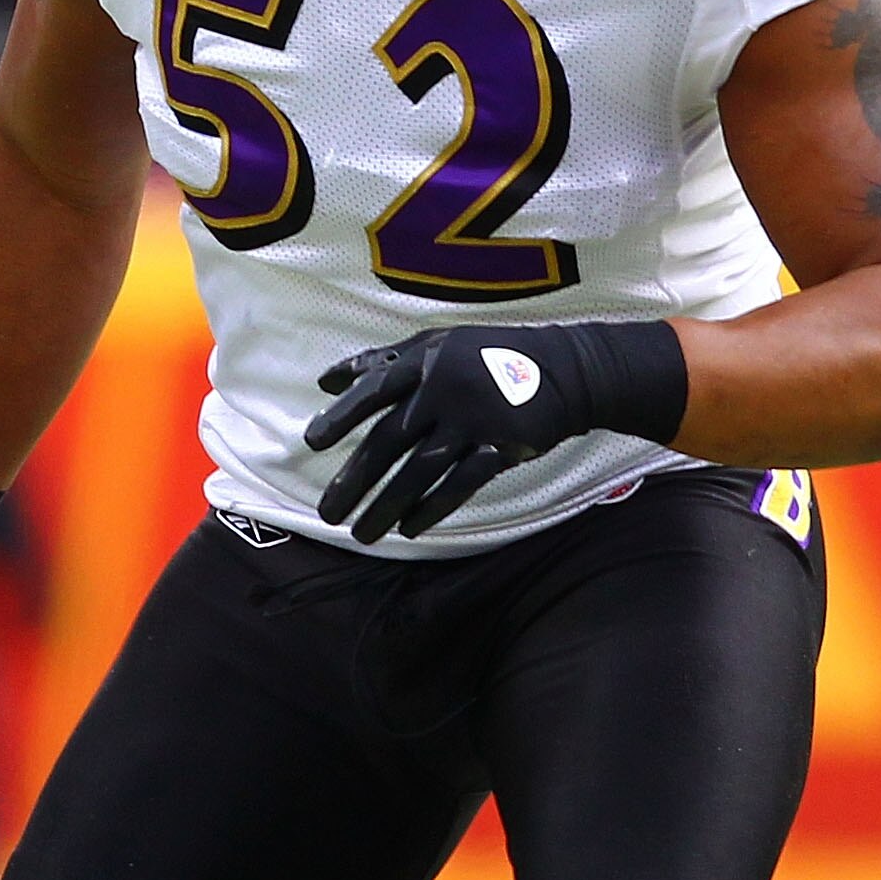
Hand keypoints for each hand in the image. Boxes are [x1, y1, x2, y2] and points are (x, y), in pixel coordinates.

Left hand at [305, 323, 631, 543]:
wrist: (568, 370)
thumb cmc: (491, 356)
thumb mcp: (440, 344)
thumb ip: (384, 362)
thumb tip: (326, 382)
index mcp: (426, 360)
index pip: (374, 389)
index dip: (342, 414)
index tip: (312, 442)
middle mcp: (444, 389)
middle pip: (389, 440)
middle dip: (354, 480)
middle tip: (327, 514)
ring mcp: (473, 419)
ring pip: (419, 471)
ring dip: (386, 506)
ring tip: (361, 535)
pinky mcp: (500, 446)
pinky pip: (459, 484)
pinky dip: (432, 508)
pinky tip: (408, 529)